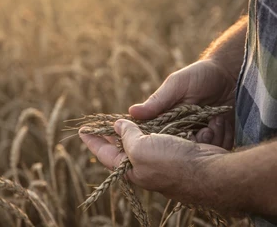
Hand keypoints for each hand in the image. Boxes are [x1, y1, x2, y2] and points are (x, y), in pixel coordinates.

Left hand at [80, 119, 227, 202]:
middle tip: (100, 124)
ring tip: (121, 120)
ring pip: (140, 143)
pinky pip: (157, 140)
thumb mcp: (141, 149)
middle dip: (110, 137)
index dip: (92, 141)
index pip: (104, 155)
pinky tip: (148, 123)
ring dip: (130, 131)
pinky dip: (150, 130)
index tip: (82, 131)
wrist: (210, 171)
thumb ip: (127, 137)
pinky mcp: (176, 153)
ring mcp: (160, 161)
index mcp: (131, 169)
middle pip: (121, 149)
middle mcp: (143, 167)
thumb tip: (118, 126)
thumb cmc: (172, 162)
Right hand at [129, 59, 235, 149]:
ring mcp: (201, 136)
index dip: (166, 143)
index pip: (159, 139)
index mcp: (166, 120)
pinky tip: (223, 122)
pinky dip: (223, 137)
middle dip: (193, 142)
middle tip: (204, 128)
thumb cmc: (199, 75)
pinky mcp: (219, 138)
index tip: (180, 134)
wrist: (230, 73)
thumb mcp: (176, 86)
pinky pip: (219, 149)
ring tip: (215, 120)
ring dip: (211, 138)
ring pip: (201, 152)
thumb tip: (131, 112)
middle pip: (181, 151)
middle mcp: (182, 132)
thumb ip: (156, 101)